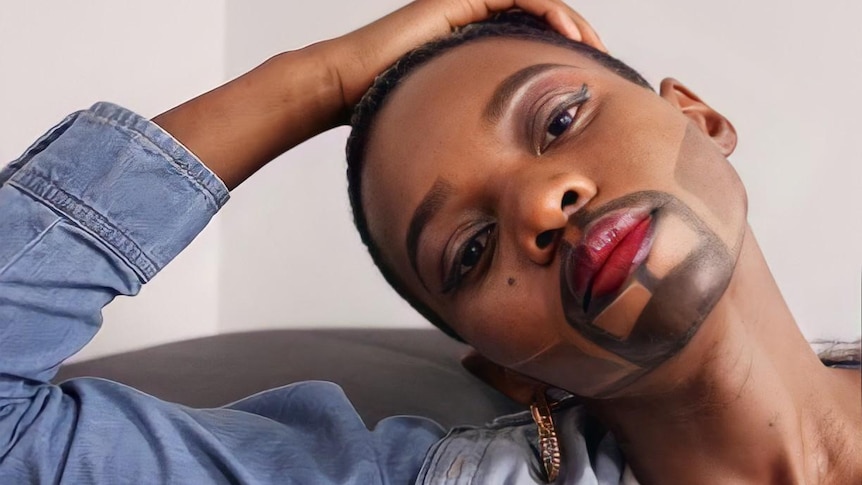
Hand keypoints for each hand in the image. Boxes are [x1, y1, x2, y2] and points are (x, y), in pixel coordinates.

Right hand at [320, 0, 604, 116]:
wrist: (351, 86)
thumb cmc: (390, 111)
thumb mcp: (454, 125)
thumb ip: (479, 132)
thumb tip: (510, 175)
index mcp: (477, 48)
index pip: (532, 40)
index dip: (564, 54)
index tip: (586, 81)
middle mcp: (475, 23)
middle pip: (541, 19)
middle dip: (576, 35)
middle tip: (600, 59)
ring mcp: (468, 6)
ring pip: (536, 3)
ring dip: (570, 21)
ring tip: (591, 46)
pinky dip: (547, 10)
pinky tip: (567, 34)